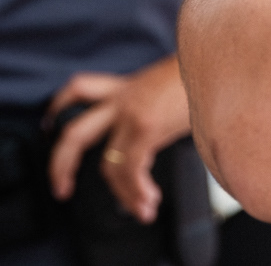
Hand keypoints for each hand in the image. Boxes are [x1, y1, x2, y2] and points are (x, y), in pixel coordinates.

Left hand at [46, 56, 189, 223]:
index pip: (80, 88)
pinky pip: (131, 169)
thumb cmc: (205, 74)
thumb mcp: (171, 87)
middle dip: (61, 165)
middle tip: (61, 188)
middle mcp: (123, 98)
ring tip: (140, 209)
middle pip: (75, 133)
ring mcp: (131, 112)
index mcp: (127, 87)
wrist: (220, 60)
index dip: (58, 107)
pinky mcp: (145, 126)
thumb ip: (158, 106)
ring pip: (108, 164)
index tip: (50, 126)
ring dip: (122, 195)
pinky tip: (150, 200)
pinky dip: (138, 192)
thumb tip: (163, 129)